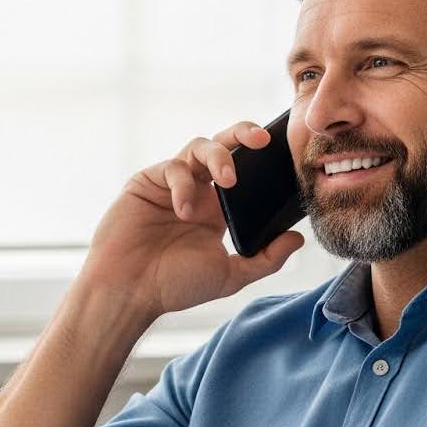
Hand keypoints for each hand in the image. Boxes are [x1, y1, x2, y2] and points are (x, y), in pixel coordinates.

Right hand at [81, 121, 304, 318]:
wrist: (128, 291)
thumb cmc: (172, 286)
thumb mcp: (228, 275)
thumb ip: (265, 259)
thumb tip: (298, 239)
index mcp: (217, 209)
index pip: (244, 172)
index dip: (261, 161)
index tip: (283, 158)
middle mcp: (196, 190)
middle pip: (223, 146)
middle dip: (243, 134)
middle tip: (262, 140)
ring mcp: (171, 184)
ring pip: (199, 147)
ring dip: (218, 158)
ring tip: (228, 180)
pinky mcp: (147, 182)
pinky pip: (172, 168)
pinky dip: (183, 185)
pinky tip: (183, 210)